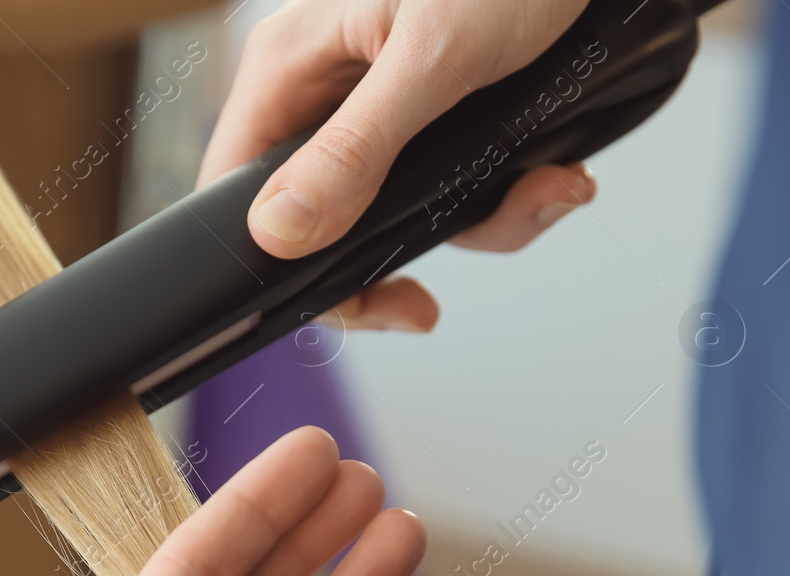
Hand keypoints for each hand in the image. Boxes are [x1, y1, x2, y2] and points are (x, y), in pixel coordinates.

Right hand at [198, 0, 593, 331]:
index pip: (234, 191)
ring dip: (479, 222)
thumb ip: (354, 148)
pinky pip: (450, 188)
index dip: (274, 260)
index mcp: (291, 67)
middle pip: (317, 220)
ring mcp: (380, 107)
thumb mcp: (434, 56)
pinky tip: (554, 172)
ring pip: (396, 214)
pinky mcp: (437, 112)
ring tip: (547, 190)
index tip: (339, 298)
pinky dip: (508, 195)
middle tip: (423, 305)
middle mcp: (325, 91)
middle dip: (390, 260)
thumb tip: (280, 230)